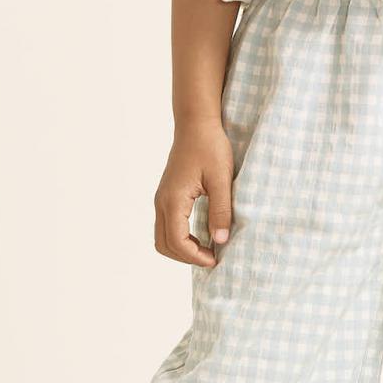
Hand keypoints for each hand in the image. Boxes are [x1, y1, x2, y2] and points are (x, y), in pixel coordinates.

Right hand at [154, 118, 234, 267]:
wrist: (196, 124)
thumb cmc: (210, 147)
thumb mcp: (221, 180)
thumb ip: (221, 211)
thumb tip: (221, 240)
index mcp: (173, 199)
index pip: (177, 241)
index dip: (195, 256)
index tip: (216, 259)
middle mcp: (162, 201)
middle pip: (163, 244)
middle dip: (186, 257)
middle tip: (212, 257)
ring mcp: (161, 198)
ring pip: (162, 237)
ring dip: (182, 248)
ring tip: (207, 248)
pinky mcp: (166, 195)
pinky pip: (166, 225)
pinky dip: (179, 237)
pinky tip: (201, 234)